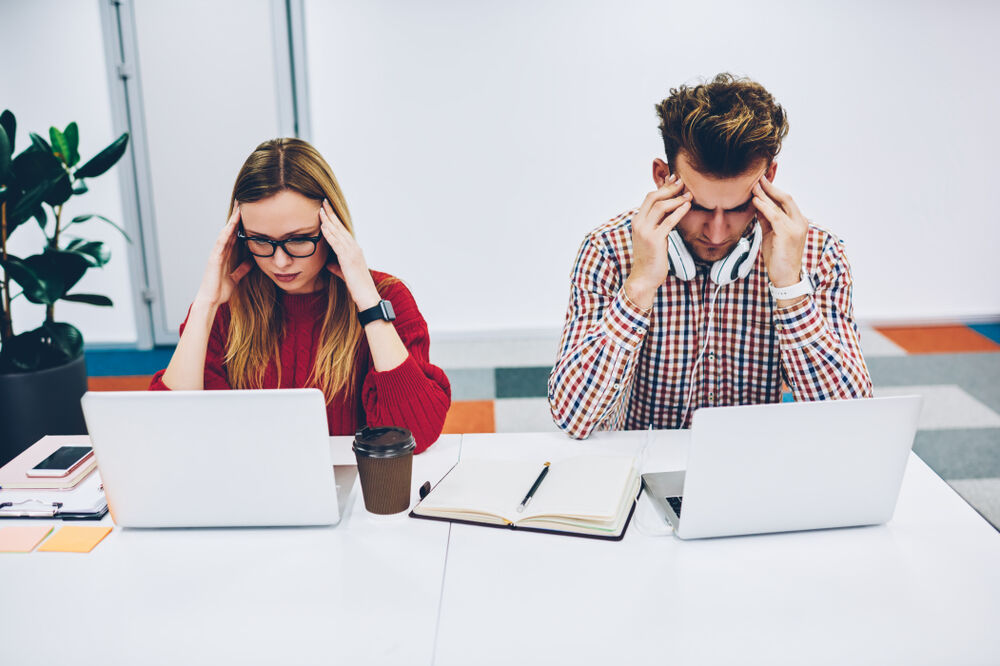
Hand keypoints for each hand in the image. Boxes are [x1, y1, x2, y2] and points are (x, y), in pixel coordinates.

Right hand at [193, 206, 252, 308]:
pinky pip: (220, 244)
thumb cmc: (220, 290)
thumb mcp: (236, 277)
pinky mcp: (214, 258)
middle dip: (236, 217)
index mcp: (226, 255)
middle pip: (230, 230)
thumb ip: (242, 268)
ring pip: (225, 233)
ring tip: (239, 209)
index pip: (235, 235)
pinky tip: (230, 226)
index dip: (241, 224)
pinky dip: (225, 235)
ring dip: (232, 222)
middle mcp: (220, 251)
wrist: (211, 300)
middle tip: (243, 203)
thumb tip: (251, 261)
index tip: (249, 213)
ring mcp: (216, 253)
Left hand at [318, 199, 380, 309]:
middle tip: (324, 202)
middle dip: (331, 214)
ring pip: (338, 232)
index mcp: (354, 250)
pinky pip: (336, 244)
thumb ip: (337, 267)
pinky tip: (323, 227)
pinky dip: (329, 234)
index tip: (327, 210)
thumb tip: (329, 263)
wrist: (367, 296)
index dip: (334, 220)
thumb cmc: (358, 287)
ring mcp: (352, 252)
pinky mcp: (348, 259)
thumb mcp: (345, 275)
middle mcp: (354, 247)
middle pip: (340, 227)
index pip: (342, 231)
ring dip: (328, 220)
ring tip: (321, 209)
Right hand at [624, 175, 691, 309]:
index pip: (649, 198)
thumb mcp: (651, 236)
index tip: (675, 180)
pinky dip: (679, 211)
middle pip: (653, 198)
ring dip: (676, 198)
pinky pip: (669, 221)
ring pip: (661, 207)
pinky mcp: (655, 240)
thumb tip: (670, 208)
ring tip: (689, 195)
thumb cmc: (650, 258)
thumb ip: (657, 222)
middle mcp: (639, 224)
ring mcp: (645, 232)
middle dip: (669, 188)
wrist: (643, 278)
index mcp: (637, 221)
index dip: (663, 187)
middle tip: (683, 183)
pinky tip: (688, 206)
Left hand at [752, 177, 807, 287]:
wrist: (785, 278)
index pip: (786, 200)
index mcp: (798, 221)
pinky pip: (775, 216)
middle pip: (785, 198)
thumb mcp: (771, 234)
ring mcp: (796, 227)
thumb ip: (766, 219)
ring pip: (780, 205)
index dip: (773, 189)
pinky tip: (755, 201)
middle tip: (757, 177)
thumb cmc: (779, 257)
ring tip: (753, 186)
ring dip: (765, 194)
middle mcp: (800, 222)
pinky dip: (764, 207)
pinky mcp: (788, 234)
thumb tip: (757, 204)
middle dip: (771, 186)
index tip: (761, 180)